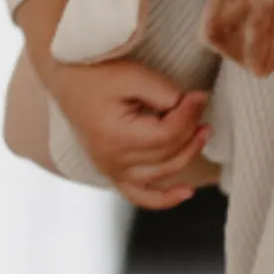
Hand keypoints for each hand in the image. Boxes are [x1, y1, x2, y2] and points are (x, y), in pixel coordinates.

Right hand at [48, 58, 211, 209]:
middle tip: (201, 103)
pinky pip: (140, 195)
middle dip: (190, 128)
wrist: (69, 80)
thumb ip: (163, 92)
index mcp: (114, 137)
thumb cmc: (98, 75)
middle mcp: (111, 161)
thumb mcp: (132, 75)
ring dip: (187, 155)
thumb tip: (192, 105)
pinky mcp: (112, 172)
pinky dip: (164, 198)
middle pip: (166, 154)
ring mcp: (111, 170)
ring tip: (204, 131)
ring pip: (160, 174)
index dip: (189, 115)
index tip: (199, 94)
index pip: (165, 135)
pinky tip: (186, 192)